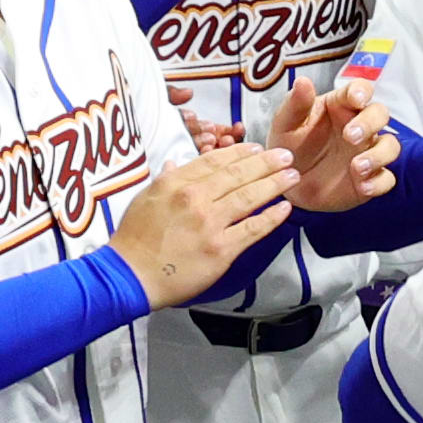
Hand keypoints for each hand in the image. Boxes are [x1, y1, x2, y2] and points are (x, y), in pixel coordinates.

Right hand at [114, 139, 295, 304]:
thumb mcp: (145, 198)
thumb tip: (175, 163)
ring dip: (274, 184)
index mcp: (176, 182)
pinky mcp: (221, 250)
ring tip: (292, 176)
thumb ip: (165, 178)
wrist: (130, 275)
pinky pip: (252, 229)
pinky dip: (271, 218)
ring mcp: (210, 224)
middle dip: (266, 163)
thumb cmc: (134, 239)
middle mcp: (195, 198)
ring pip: (249, 197)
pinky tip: (285, 208)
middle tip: (285, 155)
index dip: (240, 152)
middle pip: (238, 174)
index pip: (215, 160)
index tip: (257, 147)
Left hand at [263, 72, 398, 211]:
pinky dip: (379, 183)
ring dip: (379, 155)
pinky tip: (363, 186)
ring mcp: (366, 153)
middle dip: (370, 123)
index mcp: (340, 106)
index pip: (360, 90)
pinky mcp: (369, 179)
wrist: (287, 182)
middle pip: (380, 114)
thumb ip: (295, 104)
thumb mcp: (286, 123)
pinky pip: (386, 179)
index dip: (362, 91)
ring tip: (357, 167)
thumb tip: (302, 81)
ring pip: (390, 146)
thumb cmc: (289, 145)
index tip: (357, 99)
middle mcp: (359, 126)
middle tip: (350, 136)